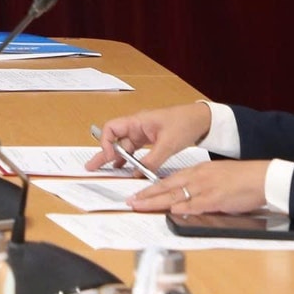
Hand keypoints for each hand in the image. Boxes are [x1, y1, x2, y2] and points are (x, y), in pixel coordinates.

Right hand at [85, 102, 212, 173]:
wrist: (202, 119)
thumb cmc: (184, 123)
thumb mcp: (168, 144)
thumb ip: (152, 160)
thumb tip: (138, 174)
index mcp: (137, 121)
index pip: (112, 128)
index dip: (107, 143)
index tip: (110, 158)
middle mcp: (137, 126)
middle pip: (115, 139)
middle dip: (103, 153)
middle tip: (91, 166)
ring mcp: (143, 133)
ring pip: (124, 146)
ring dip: (116, 158)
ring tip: (105, 170)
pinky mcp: (151, 140)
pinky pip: (136, 150)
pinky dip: (130, 159)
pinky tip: (127, 169)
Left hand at [130, 159, 270, 214]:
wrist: (262, 177)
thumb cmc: (242, 178)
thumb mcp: (216, 176)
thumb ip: (201, 186)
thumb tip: (188, 200)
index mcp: (198, 171)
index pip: (169, 179)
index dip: (152, 187)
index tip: (139, 193)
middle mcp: (197, 177)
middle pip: (166, 186)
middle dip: (146, 195)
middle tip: (130, 201)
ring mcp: (205, 188)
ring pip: (175, 195)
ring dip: (155, 202)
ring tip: (139, 206)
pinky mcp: (216, 199)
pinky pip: (195, 204)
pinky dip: (181, 208)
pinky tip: (169, 211)